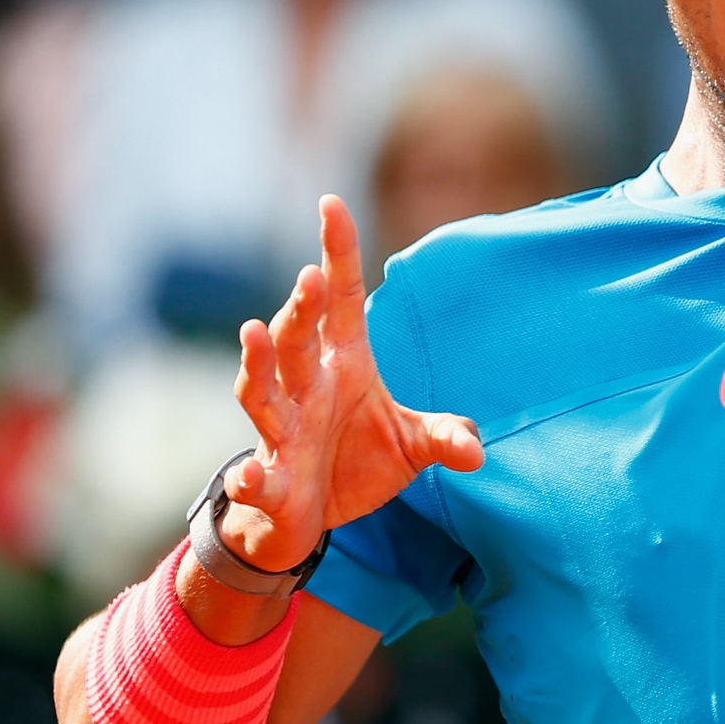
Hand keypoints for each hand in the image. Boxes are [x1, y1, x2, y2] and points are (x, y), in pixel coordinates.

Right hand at [217, 195, 482, 572]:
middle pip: (298, 339)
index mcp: (343, 365)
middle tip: (310, 277)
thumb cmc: (355, 463)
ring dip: (258, 364)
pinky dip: (251, 478)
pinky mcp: (271, 482)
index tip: (332, 203)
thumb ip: (443, 435)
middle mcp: (306, 389)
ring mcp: (283, 434)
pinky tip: (249, 478)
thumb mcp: (411, 445)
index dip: (336, 253)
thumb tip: (475, 450)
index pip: (341, 301)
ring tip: (254, 332)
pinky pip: (257, 478)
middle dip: (302, 309)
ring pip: (262, 392)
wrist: (305, 520)